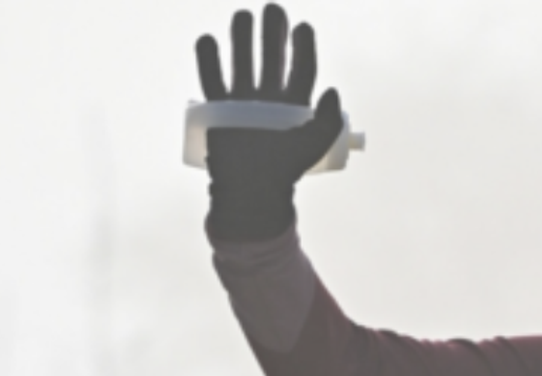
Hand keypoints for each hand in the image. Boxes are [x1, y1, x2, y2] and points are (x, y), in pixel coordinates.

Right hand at [196, 3, 342, 241]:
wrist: (251, 192)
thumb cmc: (285, 171)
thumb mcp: (313, 145)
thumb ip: (328, 120)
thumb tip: (333, 90)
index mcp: (295, 106)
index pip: (302, 70)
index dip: (303, 48)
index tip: (302, 27)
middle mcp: (269, 100)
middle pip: (271, 60)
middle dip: (271, 35)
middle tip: (272, 8)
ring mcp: (243, 103)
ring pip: (242, 64)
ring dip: (241, 40)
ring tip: (243, 14)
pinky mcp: (220, 110)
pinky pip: (212, 80)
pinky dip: (209, 61)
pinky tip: (208, 38)